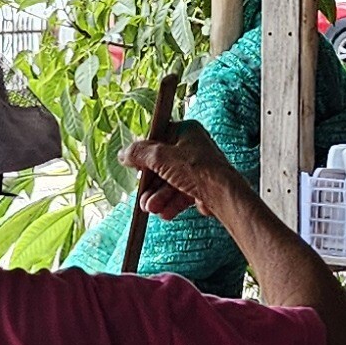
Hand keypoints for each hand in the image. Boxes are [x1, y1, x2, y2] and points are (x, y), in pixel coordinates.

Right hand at [125, 120, 241, 225]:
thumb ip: (139, 154)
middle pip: (161, 166)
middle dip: (151, 185)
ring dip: (158, 197)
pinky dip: (171, 203)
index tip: (135, 168)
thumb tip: (123, 154)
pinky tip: (164, 213)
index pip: (157, 140)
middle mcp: (192, 148)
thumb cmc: (197, 170)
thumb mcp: (161, 158)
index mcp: (186, 132)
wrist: (222, 195)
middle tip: (142, 197)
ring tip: (151, 208)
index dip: (145, 155)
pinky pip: (179, 194)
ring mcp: (196, 168)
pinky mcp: (199, 186)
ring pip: (169, 183)